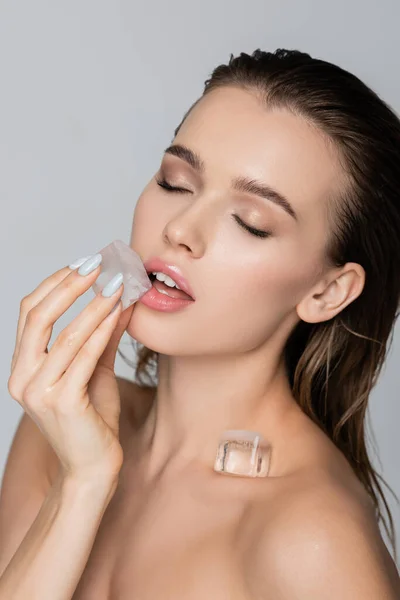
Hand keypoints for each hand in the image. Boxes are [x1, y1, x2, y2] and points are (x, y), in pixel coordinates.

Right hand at [8, 259, 134, 483]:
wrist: (94, 467)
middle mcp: (23, 377)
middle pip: (37, 316)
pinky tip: (118, 313)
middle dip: (69, 285)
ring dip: (94, 305)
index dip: (56, 284)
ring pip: (65, 335)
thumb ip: (103, 335)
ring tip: (117, 284)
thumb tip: (120, 297)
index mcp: (23, 367)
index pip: (30, 313)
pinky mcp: (61, 403)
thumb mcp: (95, 369)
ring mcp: (38, 391)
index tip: (85, 264)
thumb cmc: (92, 419)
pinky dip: (101, 331)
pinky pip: (83, 357)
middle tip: (98, 264)